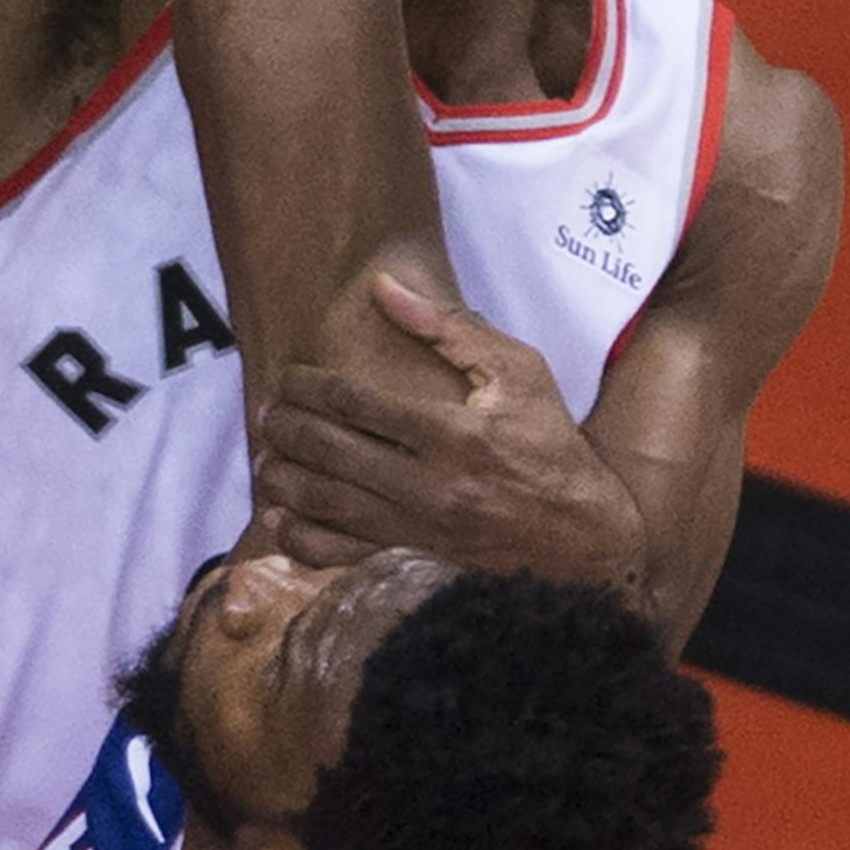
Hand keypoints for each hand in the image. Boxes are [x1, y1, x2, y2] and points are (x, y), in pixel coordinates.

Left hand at [254, 266, 647, 600]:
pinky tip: (279, 520)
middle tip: (267, 412)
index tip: (289, 377)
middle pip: (332, 452)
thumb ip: (449, 329)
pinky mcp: (416, 562)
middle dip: (287, 428)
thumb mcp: (519, 372)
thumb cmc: (550, 444)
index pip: (357, 404)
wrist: (583, 536)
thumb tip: (385, 287)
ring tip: (265, 458)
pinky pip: (344, 557)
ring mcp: (420, 530)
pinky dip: (302, 541)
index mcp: (453, 433)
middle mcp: (431, 485)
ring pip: (328, 505)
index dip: (309, 387)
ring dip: (285, 480)